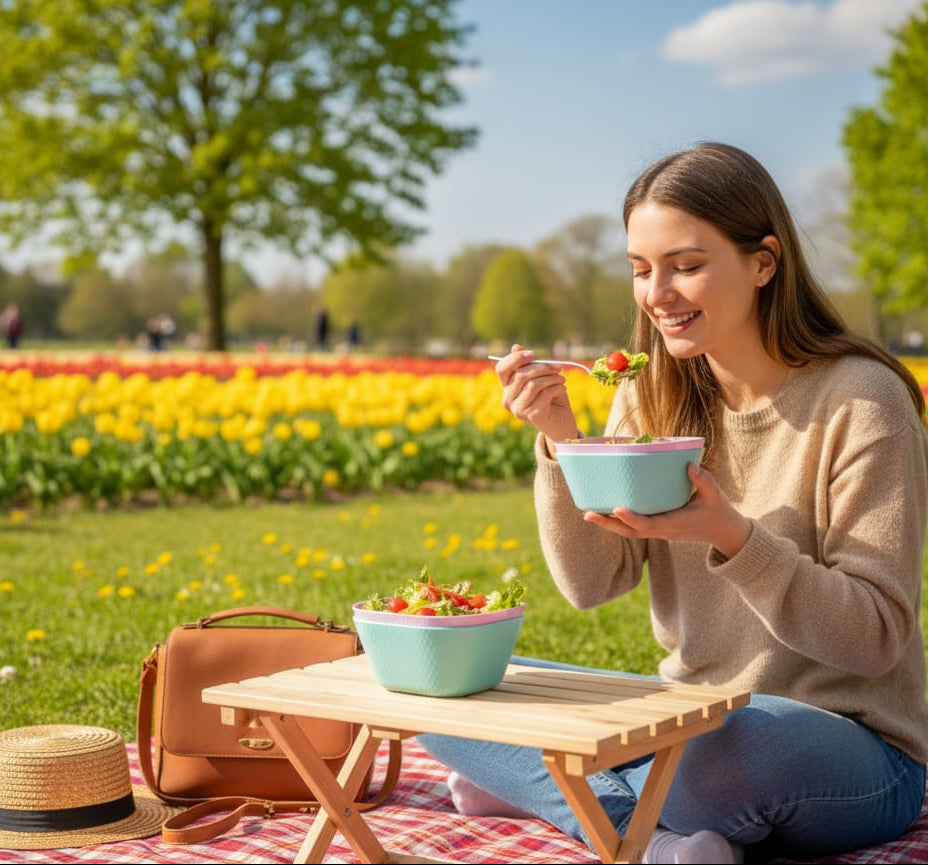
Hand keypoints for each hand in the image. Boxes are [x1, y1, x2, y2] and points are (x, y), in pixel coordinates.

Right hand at [493, 344, 578, 442]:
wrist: (560, 424)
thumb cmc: (550, 398)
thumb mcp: (540, 377)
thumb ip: (529, 364)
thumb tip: (515, 346)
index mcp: (507, 388)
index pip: (502, 369)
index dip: (516, 358)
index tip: (533, 354)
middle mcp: (508, 400)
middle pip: (521, 375)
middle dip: (543, 367)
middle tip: (558, 368)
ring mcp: (518, 409)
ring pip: (533, 384)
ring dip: (552, 378)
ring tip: (562, 380)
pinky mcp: (531, 415)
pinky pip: (545, 394)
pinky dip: (557, 388)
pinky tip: (562, 390)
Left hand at [582, 462, 752, 558]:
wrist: (724, 532)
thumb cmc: (718, 511)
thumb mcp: (714, 494)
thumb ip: (703, 480)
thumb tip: (689, 465)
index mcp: (675, 524)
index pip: (648, 525)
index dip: (632, 519)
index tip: (616, 510)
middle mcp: (663, 531)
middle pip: (631, 532)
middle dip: (609, 525)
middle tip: (587, 514)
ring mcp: (660, 532)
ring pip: (630, 532)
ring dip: (609, 525)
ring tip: (589, 513)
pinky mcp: (658, 528)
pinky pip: (635, 528)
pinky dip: (620, 522)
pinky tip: (606, 511)